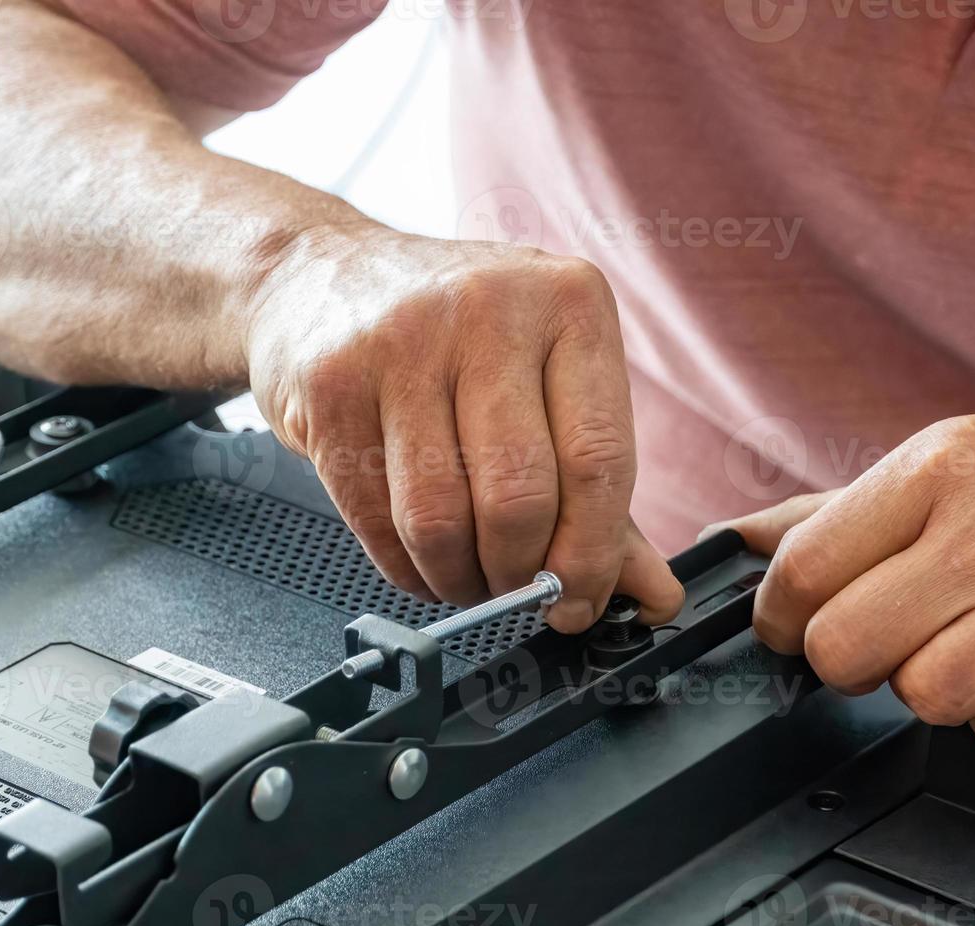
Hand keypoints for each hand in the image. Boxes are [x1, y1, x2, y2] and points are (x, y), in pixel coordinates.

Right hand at [246, 226, 682, 632]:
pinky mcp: (332, 384)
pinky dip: (403, 564)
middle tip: (517, 592)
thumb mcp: (549, 381)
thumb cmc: (457, 334)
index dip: (591, 554)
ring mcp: (401, 341)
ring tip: (467, 577)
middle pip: (518, 497)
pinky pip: (374, 516)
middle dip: (519, 575)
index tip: (581, 600)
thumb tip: (651, 592)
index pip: (598, 459)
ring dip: (458, 578)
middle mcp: (488, 308)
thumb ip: (600, 490)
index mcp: (570, 302)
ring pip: (439, 518)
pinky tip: (417, 557)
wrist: (323, 275)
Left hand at [723, 396, 974, 750]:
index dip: (775, 615)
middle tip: (872, 641)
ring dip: (927, 688)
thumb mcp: (943, 458)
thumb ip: (831, 511)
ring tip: (957, 648)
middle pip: (849, 646)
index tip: (784, 626)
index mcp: (939, 469)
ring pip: (927, 696)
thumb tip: (731, 542)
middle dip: (842, 660)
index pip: (807, 567)